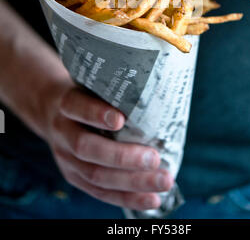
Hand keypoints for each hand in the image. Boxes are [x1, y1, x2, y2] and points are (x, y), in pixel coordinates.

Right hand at [45, 85, 172, 209]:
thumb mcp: (93, 85)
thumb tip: (159, 94)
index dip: (95, 114)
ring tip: (163, 181)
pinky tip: (152, 199)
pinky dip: (128, 197)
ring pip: (96, 176)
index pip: (77, 106)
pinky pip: (100, 192)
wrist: (53, 112)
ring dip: (133, 182)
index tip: (120, 118)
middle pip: (87, 148)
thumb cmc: (87, 95)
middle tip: (154, 158)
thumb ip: (116, 91)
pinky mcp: (74, 177)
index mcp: (67, 103)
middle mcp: (63, 132)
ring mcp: (66, 159)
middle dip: (123, 157)